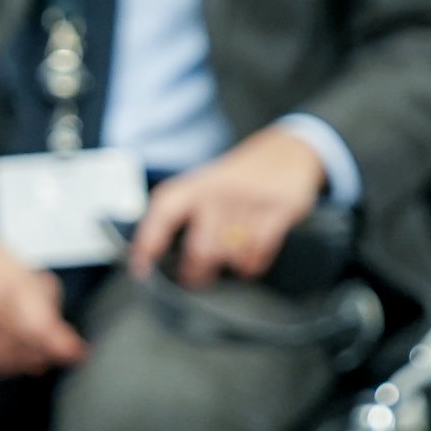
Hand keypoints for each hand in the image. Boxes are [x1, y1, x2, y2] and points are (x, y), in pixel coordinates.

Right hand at [0, 202, 85, 376]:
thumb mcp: (28, 274)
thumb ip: (48, 307)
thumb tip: (65, 344)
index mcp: (9, 284)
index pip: (37, 325)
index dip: (59, 344)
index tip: (77, 353)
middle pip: (21, 346)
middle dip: (45, 354)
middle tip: (60, 355)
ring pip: (2, 360)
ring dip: (25, 363)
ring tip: (39, 357)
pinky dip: (3, 366)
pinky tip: (15, 360)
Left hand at [130, 125, 332, 285]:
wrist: (289, 150)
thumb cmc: (240, 177)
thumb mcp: (207, 184)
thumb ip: (184, 213)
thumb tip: (155, 255)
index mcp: (196, 186)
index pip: (164, 214)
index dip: (148, 244)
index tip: (142, 269)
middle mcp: (221, 192)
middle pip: (202, 249)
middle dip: (197, 273)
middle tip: (196, 280)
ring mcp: (251, 201)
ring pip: (233, 254)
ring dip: (230, 265)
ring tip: (230, 261)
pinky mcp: (280, 209)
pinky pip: (261, 250)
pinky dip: (252, 264)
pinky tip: (250, 260)